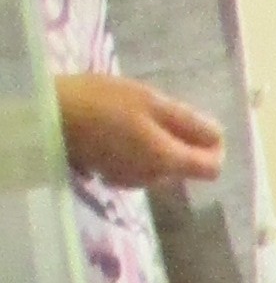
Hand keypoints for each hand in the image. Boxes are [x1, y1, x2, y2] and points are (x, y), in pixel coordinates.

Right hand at [59, 72, 221, 191]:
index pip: (212, 168)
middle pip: (186, 166)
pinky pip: (140, 165)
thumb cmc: (103, 102)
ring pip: (163, 165)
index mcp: (168, 160)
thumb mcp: (150, 101)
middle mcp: (155, 179)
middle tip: (161, 111)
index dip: (214, 147)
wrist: (50, 116)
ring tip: (136, 116)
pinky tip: (120, 128)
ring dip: (160, 143)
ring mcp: (132, 180)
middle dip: (184, 141)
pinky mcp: (113, 176)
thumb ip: (187, 121)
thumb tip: (218, 136)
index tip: (199, 125)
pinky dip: (140, 149)